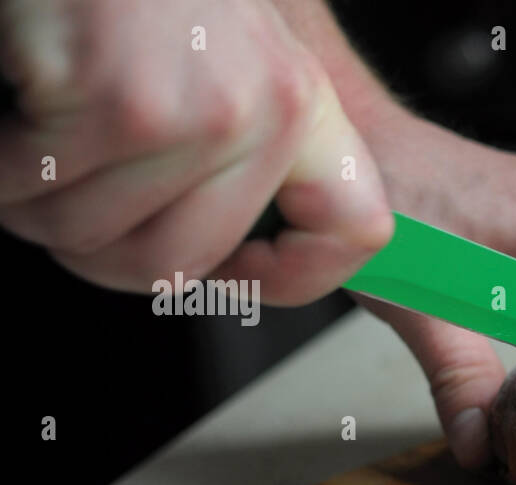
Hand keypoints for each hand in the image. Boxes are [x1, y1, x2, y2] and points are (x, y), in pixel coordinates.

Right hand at [0, 0, 392, 303]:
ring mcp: (197, 110)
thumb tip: (227, 254)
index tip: (232, 271)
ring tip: (29, 135)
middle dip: (93, 248)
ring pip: (93, 240)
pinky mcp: (119, 101)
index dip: (291, 276)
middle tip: (59, 195)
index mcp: (299, 100)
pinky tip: (9, 109)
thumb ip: (238, 143)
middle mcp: (266, 109)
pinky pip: (31, 191)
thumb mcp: (216, 53)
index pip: (357, 229)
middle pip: (176, 266)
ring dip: (32, 203)